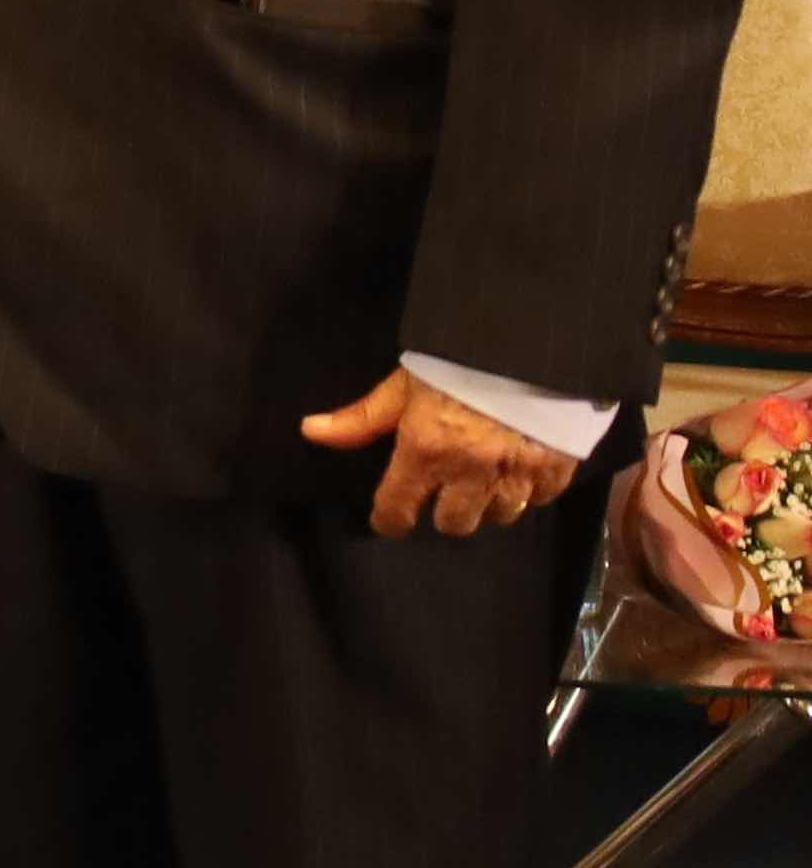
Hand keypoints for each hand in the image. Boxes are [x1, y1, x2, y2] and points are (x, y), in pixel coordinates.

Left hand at [301, 369, 581, 540]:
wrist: (535, 342)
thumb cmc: (460, 360)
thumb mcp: (404, 383)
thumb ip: (362, 417)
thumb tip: (311, 432)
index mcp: (426, 451)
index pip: (397, 510)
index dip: (390, 519)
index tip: (391, 518)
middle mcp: (471, 472)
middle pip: (454, 524)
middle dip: (446, 511)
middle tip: (446, 489)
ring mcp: (517, 474)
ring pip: (498, 517)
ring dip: (488, 504)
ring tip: (484, 480)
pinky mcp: (557, 469)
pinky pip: (539, 500)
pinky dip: (529, 491)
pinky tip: (520, 469)